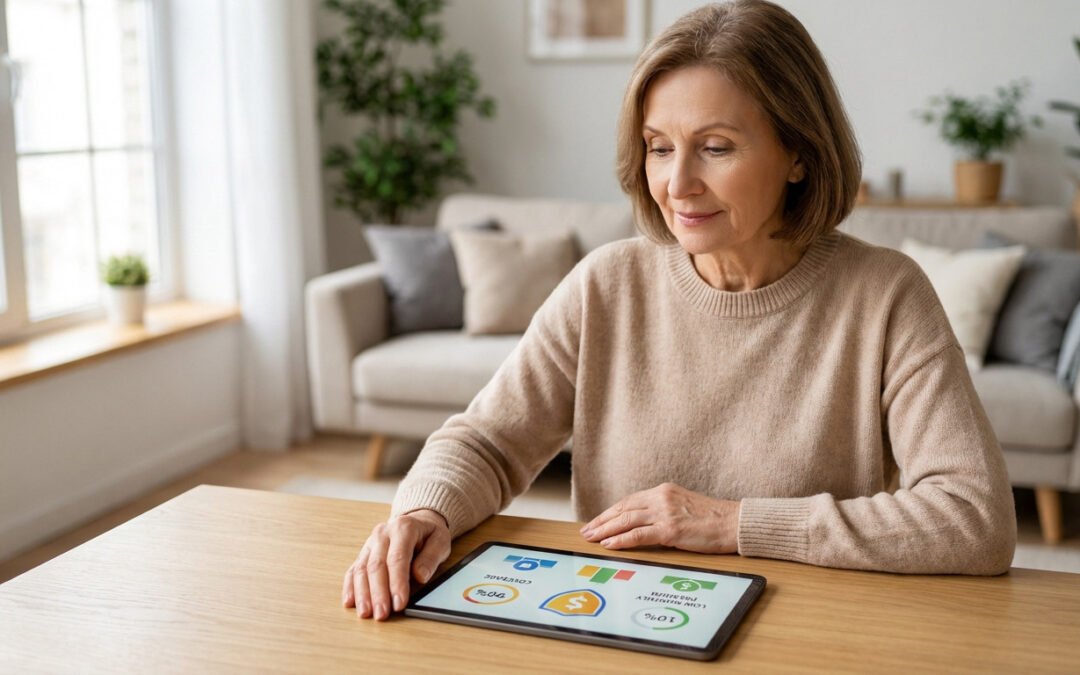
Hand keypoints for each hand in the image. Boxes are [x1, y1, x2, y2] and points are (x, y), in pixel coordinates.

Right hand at [342, 508, 451, 620]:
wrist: (418, 521)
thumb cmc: (429, 535)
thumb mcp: (441, 541)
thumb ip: (431, 558)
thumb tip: (420, 576)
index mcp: (403, 528)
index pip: (397, 558)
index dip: (397, 583)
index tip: (399, 603)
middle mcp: (383, 534)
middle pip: (376, 566)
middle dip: (378, 593)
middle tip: (382, 614)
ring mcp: (370, 543)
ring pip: (361, 569)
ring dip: (362, 593)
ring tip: (366, 613)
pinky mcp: (364, 553)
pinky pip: (353, 569)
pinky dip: (350, 587)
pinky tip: (350, 602)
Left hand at [579, 483, 739, 553]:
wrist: (734, 523)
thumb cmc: (712, 519)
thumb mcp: (683, 507)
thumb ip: (664, 510)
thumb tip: (644, 524)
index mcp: (664, 491)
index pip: (629, 501)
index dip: (610, 512)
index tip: (597, 521)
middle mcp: (661, 498)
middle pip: (623, 509)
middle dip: (602, 521)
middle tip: (586, 531)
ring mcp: (665, 512)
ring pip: (626, 520)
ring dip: (605, 530)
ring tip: (592, 538)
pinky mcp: (671, 528)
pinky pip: (639, 535)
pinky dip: (622, 540)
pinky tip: (610, 545)